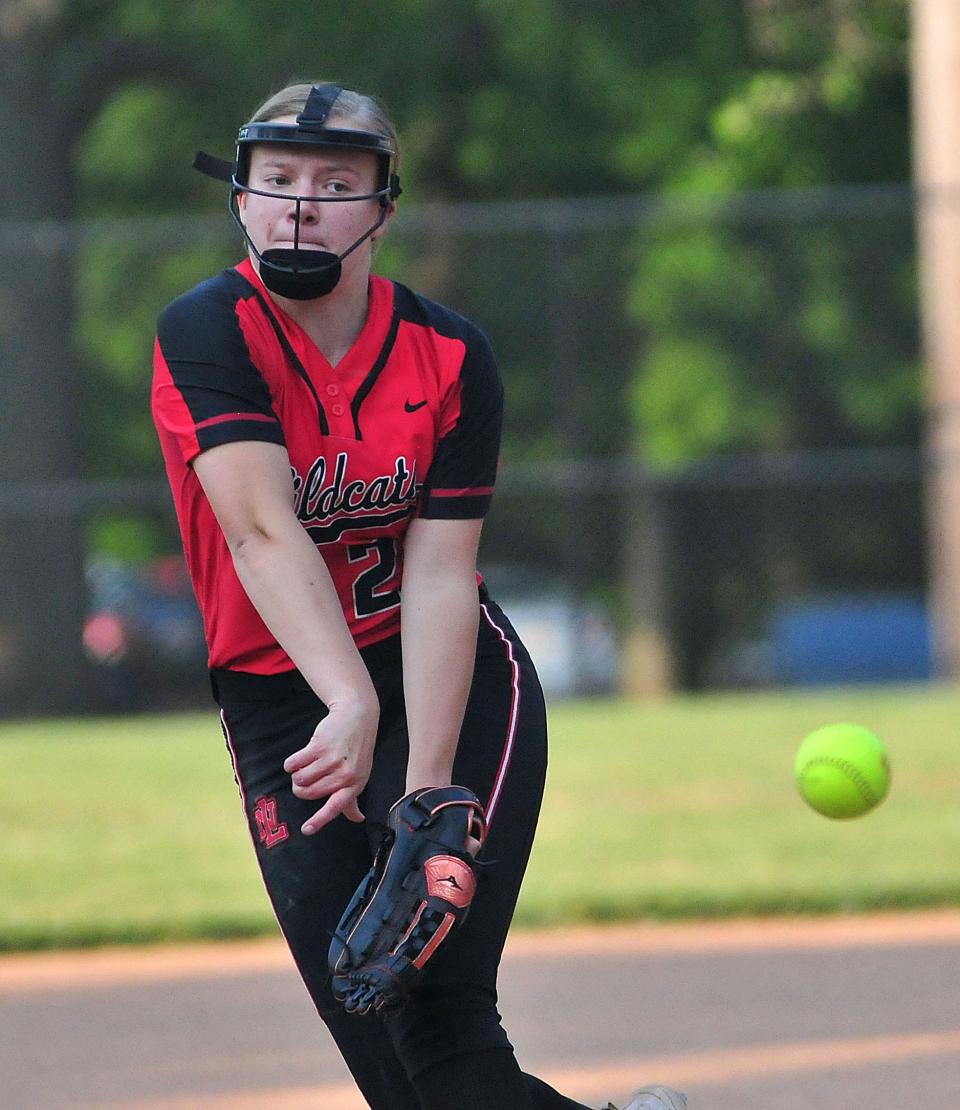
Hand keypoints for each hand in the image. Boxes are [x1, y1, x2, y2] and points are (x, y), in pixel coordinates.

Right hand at [283, 697, 378, 834]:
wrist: (357, 717)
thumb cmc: (356, 749)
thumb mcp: (360, 774)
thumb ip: (352, 798)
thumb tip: (358, 819)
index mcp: (354, 786)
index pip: (335, 808)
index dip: (319, 820)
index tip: (306, 830)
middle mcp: (344, 776)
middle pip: (308, 794)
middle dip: (301, 788)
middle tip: (308, 777)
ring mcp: (332, 761)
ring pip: (299, 780)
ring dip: (297, 774)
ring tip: (308, 764)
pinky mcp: (318, 747)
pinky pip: (293, 764)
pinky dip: (291, 763)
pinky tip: (300, 757)